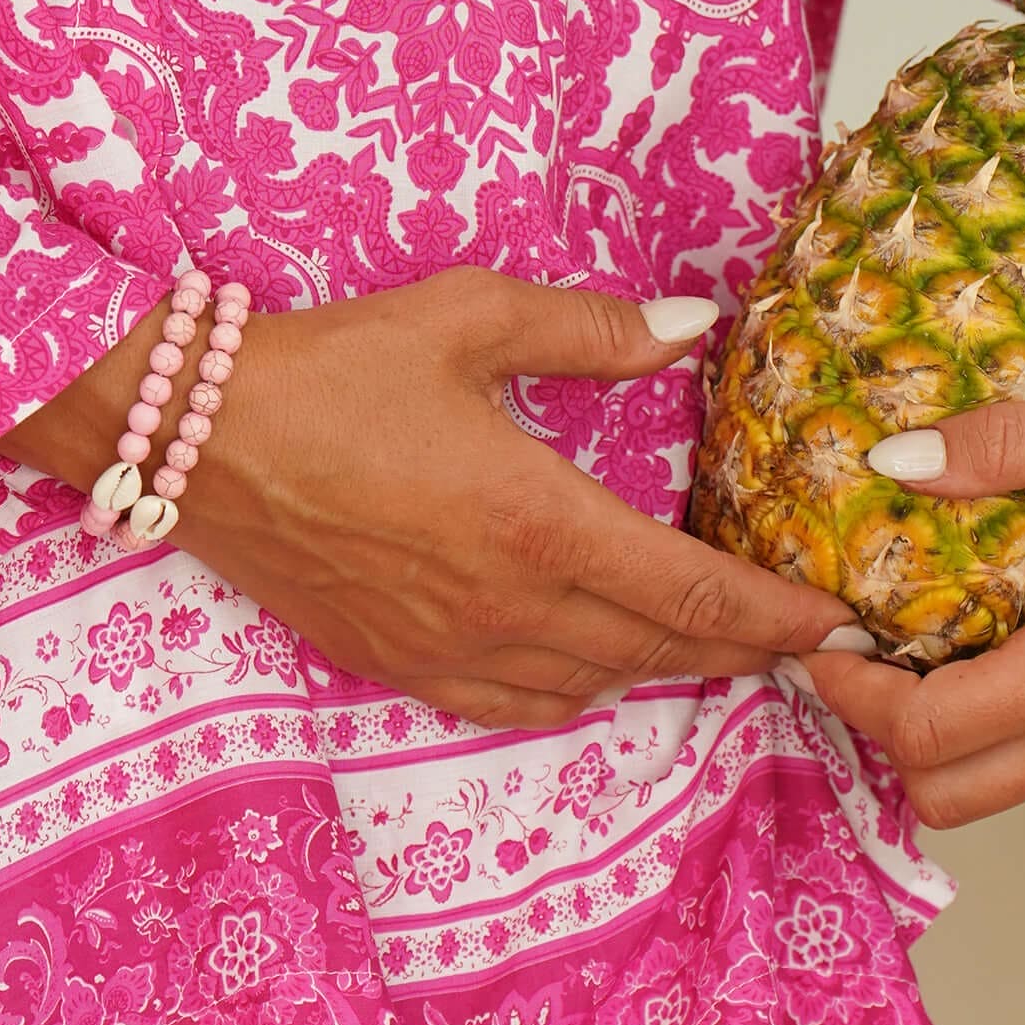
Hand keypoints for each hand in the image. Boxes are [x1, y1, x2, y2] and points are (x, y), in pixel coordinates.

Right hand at [0, 269, 851, 727]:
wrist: (190, 437)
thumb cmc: (329, 366)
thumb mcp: (468, 317)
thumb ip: (593, 330)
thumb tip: (693, 327)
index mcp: (541, 522)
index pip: (697, 595)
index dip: (776, 615)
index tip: (835, 618)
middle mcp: (506, 606)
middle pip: (659, 650)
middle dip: (740, 648)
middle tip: (796, 634)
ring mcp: (449, 649)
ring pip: (592, 685)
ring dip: (658, 666)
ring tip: (705, 638)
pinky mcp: (397, 666)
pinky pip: (514, 706)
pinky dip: (573, 691)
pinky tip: (590, 665)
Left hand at [808, 372, 1024, 829]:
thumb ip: (1004, 441)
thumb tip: (892, 462)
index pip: (930, 733)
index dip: (852, 694)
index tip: (821, 639)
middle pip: (947, 794)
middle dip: (883, 732)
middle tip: (860, 652)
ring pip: (998, 791)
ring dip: (944, 739)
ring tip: (924, 648)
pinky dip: (1005, 736)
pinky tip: (1003, 655)